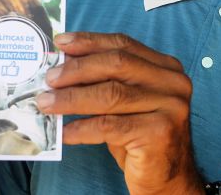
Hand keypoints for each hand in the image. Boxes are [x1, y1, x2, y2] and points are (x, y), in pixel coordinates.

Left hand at [36, 32, 202, 194]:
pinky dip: (82, 128)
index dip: (90, 42)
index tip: (61, 44)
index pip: (123, 44)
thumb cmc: (140, 138)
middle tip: (50, 79)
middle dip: (77, 69)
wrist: (169, 179)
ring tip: (47, 104)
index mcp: (166, 67)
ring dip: (72, 99)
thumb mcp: (125, 103)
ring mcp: (170, 106)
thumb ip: (104, 81)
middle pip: (117, 64)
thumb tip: (63, 65)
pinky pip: (109, 126)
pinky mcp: (159, 132)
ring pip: (111, 94)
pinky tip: (65, 132)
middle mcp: (173, 82)